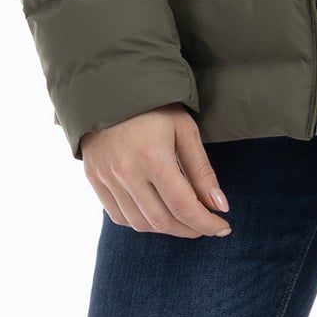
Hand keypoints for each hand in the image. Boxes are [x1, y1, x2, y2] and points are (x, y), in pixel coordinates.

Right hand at [80, 107, 231, 236]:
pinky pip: (119, 216)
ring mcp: (106, 177)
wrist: (110, 86)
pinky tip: (156, 213)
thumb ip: (202, 171)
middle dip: (190, 229)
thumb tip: (219, 207)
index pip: (184, 206)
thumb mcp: (185, 130)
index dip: (206, 223)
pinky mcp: (94, 179)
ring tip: (184, 220)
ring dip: (167, 229)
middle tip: (206, 225)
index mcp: (153, 157)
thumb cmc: (154, 106)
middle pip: (163, 221)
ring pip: (140, 224)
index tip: (223, 227)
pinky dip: (141, 222)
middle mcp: (126, 172)